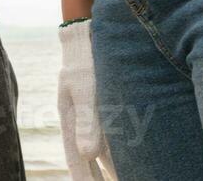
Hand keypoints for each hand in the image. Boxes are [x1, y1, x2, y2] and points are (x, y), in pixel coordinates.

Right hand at [58, 20, 115, 180]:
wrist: (89, 36)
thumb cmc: (86, 61)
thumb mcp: (86, 88)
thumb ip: (87, 120)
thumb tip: (88, 153)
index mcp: (70, 120)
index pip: (76, 159)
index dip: (83, 178)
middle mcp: (80, 123)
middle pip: (89, 160)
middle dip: (97, 177)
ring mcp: (93, 118)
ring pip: (103, 152)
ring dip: (112, 168)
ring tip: (125, 178)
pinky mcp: (105, 111)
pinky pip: (113, 139)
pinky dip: (120, 155)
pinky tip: (132, 163)